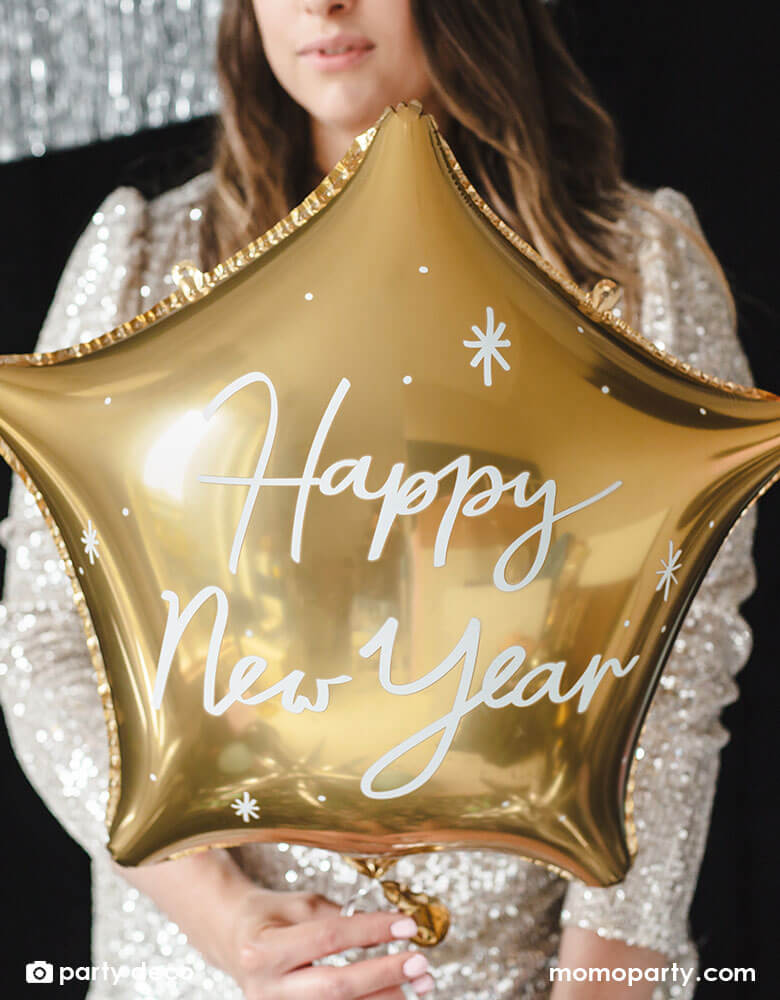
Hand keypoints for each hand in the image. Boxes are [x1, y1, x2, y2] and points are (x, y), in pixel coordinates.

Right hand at [227, 885, 435, 998]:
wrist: (232, 941)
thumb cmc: (269, 917)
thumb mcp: (300, 905)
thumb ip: (338, 918)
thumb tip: (387, 928)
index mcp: (265, 949)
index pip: (328, 939)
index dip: (371, 931)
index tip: (406, 925)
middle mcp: (268, 989)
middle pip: (336, 987)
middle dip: (384, 974)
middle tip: (420, 961)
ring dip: (385, 998)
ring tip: (420, 985)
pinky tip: (394, 997)